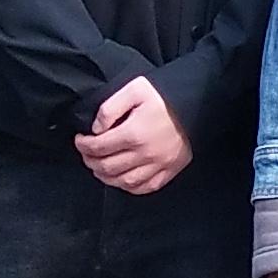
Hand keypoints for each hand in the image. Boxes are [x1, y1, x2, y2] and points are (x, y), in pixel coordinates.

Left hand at [79, 75, 193, 194]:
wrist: (196, 103)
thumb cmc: (164, 95)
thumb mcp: (134, 89)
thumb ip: (110, 108)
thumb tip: (96, 129)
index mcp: (134, 133)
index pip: (98, 147)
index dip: (83, 145)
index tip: (80, 139)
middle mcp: (145, 154)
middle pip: (107, 167)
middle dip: (91, 161)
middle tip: (87, 153)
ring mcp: (158, 165)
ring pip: (123, 181)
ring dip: (105, 177)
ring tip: (99, 167)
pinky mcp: (169, 170)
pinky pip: (145, 187)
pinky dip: (129, 187)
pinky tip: (121, 179)